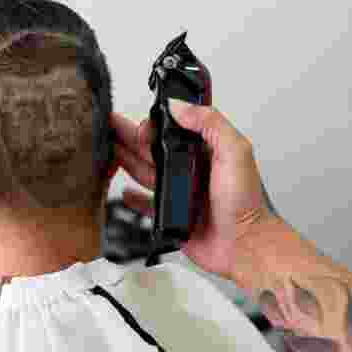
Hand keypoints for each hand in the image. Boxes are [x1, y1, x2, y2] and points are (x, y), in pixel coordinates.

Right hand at [110, 99, 273, 281]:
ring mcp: (180, 191)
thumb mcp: (234, 152)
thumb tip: (180, 106)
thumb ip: (210, 124)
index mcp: (204, 150)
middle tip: (107, 126)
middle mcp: (190, 169)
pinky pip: (147, 204)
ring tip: (106, 150)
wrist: (244, 245)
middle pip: (152, 148)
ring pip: (145, 171)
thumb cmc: (246, 204)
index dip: (153, 123)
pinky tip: (123, 191)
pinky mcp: (172, 214)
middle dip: (129, 136)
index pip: (172, 128)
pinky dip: (133, 198)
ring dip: (125, 160)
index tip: (139, 123)